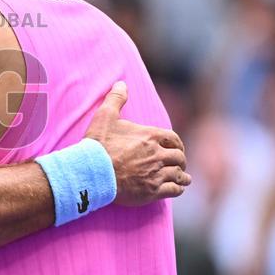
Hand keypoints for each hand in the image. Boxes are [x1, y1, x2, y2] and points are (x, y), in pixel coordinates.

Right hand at [84, 81, 191, 205]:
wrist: (92, 171)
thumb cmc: (98, 144)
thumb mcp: (105, 116)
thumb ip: (116, 99)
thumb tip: (121, 84)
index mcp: (150, 136)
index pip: (173, 139)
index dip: (177, 144)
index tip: (176, 148)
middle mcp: (157, 154)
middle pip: (178, 157)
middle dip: (180, 160)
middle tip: (178, 164)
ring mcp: (156, 173)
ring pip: (178, 175)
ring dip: (182, 176)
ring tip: (183, 178)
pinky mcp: (152, 191)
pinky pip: (173, 190)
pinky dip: (177, 189)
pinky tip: (176, 189)